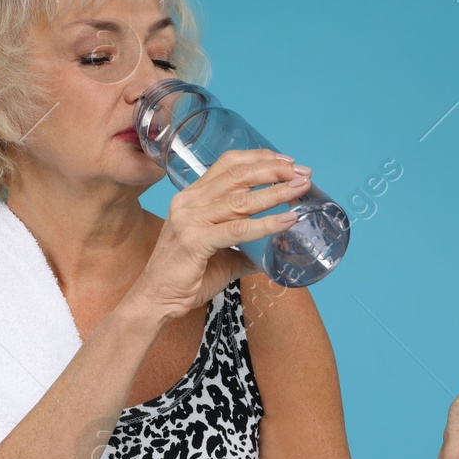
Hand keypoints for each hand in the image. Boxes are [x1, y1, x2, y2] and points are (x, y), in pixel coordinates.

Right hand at [125, 148, 309, 322]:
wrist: (155, 300)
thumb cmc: (186, 277)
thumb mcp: (220, 254)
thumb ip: (244, 249)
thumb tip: (271, 252)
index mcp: (192, 197)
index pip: (228, 165)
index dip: (260, 158)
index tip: (288, 162)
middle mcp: (189, 201)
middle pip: (237, 175)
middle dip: (274, 170)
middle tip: (303, 173)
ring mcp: (189, 219)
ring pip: (240, 199)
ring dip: (275, 191)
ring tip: (301, 189)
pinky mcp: (194, 241)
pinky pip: (236, 230)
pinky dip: (265, 224)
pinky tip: (286, 220)